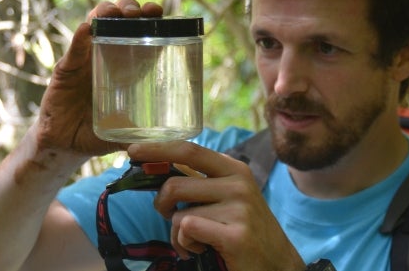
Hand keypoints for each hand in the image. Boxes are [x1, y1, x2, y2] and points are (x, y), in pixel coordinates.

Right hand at [36, 0, 162, 156]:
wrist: (66, 146)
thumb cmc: (98, 134)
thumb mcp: (127, 134)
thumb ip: (145, 139)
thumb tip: (170, 148)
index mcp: (127, 68)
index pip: (141, 35)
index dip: (151, 20)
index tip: (159, 12)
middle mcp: (107, 57)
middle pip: (120, 22)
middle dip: (131, 9)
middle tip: (140, 12)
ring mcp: (86, 60)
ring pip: (95, 25)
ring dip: (106, 13)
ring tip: (116, 12)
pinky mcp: (66, 70)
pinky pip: (74, 50)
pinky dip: (80, 38)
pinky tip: (88, 29)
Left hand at [127, 141, 305, 270]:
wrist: (276, 262)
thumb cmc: (243, 227)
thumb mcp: (227, 196)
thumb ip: (197, 181)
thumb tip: (154, 167)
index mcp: (234, 169)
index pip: (189, 150)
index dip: (158, 148)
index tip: (133, 150)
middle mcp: (238, 183)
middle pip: (174, 184)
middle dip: (161, 204)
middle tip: (169, 216)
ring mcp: (239, 208)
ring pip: (178, 214)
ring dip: (177, 234)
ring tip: (196, 240)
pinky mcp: (235, 235)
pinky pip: (187, 231)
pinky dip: (186, 245)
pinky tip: (203, 249)